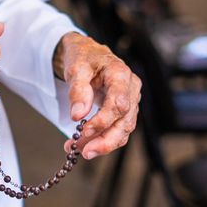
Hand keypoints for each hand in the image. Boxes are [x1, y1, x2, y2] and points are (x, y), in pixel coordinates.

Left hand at [53, 32, 140, 159]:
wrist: (87, 54)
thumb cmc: (83, 58)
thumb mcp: (76, 69)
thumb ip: (78, 90)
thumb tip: (78, 116)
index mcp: (120, 74)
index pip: (119, 103)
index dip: (103, 120)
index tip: (84, 131)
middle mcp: (131, 88)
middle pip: (125, 121)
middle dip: (105, 140)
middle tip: (84, 151)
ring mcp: (130, 100)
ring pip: (123, 130)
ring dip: (102, 143)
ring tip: (79, 149)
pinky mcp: (124, 110)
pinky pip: (118, 130)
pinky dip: (102, 140)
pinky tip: (85, 145)